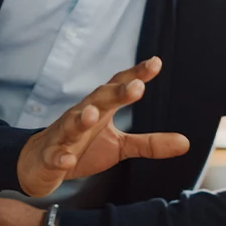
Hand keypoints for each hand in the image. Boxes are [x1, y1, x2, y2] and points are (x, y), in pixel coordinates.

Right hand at [16, 57, 189, 196]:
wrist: (38, 163)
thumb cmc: (82, 147)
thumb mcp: (119, 146)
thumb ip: (149, 143)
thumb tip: (186, 143)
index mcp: (100, 109)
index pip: (118, 87)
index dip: (135, 75)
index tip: (155, 63)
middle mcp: (82, 116)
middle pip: (98, 100)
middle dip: (115, 93)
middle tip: (136, 87)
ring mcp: (64, 136)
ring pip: (71, 124)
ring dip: (82, 119)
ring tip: (94, 115)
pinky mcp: (50, 156)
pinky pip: (55, 156)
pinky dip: (61, 157)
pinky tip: (68, 160)